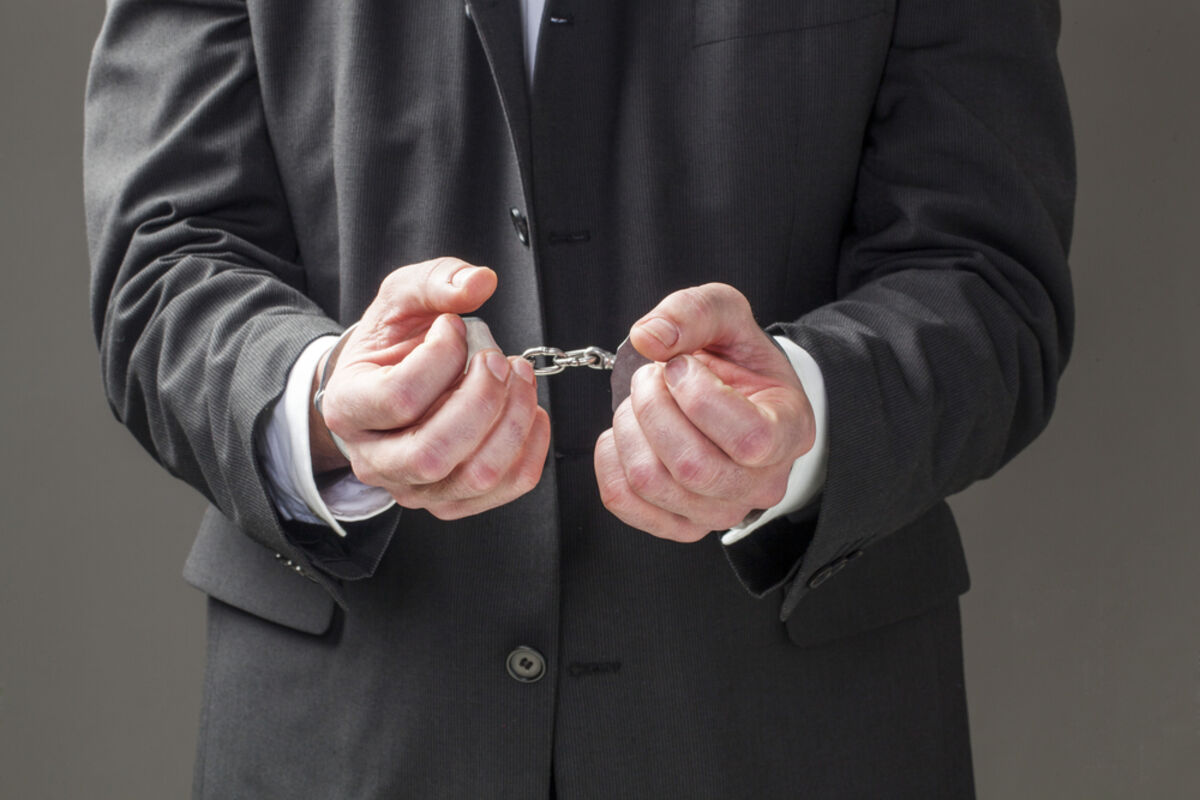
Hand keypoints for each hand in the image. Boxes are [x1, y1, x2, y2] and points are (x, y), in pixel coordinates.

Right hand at [312, 257, 549, 518]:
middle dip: (483, 399)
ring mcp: (414, 487)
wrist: (386, 385)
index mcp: (349, 408)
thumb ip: (435, 282)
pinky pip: (504, 488)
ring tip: (519, 379)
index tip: (454, 326)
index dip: (440, 358)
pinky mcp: (451, 500)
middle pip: (434, 451)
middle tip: (499, 359)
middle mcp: (376, 459)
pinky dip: (531, 448)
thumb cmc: (391, 346)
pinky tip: (531, 411)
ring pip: (474, 476)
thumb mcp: (400, 301)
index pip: (398, 398)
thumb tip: (479, 283)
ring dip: (512, 423)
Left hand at [594, 284, 814, 541]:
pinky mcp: (680, 523)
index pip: (749, 440)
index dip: (699, 397)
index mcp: (790, 432)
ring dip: (629, 427)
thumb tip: (648, 337)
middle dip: (653, 406)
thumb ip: (695, 312)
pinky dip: (609, 458)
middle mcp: (761, 483)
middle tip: (652, 375)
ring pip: (652, 483)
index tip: (682, 364)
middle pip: (691, 466)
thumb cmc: (736, 360)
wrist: (731, 396)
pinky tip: (626, 431)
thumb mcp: (728, 316)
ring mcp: (721, 511)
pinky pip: (624, 501)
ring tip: (642, 400)